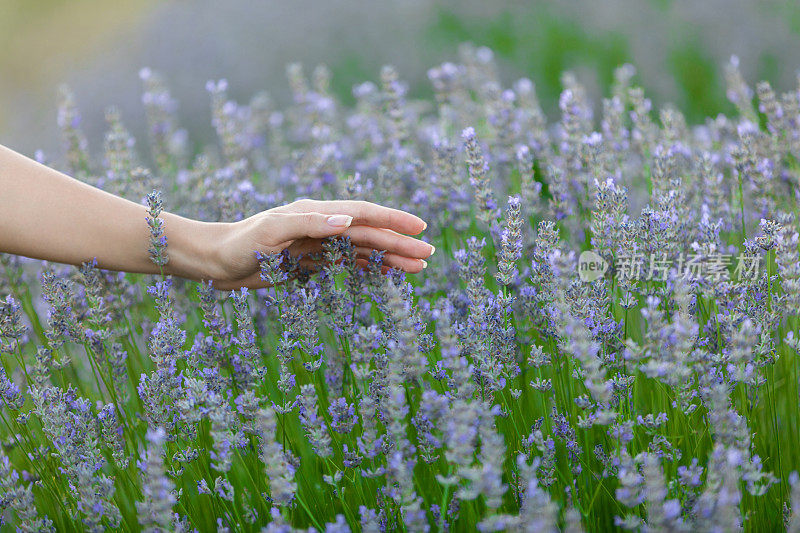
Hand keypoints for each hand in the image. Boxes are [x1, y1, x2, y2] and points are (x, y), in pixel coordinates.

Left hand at [203, 199, 433, 288]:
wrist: (215, 262)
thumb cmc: (239, 244)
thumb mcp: (271, 232)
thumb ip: (310, 223)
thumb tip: (347, 220)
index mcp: (315, 212)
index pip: (362, 214)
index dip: (392, 219)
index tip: (419, 227)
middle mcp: (321, 225)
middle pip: (369, 234)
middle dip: (400, 243)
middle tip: (429, 255)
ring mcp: (317, 244)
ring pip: (362, 250)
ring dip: (389, 257)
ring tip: (417, 268)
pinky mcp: (310, 261)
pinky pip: (346, 263)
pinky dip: (368, 267)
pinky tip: (385, 273)